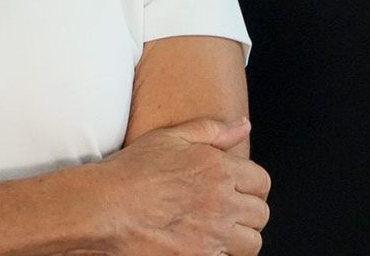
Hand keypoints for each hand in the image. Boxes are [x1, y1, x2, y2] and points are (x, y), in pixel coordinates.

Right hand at [92, 117, 269, 254]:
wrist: (107, 207)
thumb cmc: (133, 171)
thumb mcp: (169, 137)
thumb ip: (211, 130)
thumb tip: (243, 126)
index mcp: (217, 169)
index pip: (261, 181)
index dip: (251, 184)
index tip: (237, 186)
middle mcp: (222, 202)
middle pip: (260, 214)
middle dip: (247, 210)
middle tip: (225, 208)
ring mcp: (214, 235)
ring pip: (252, 243)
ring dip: (239, 236)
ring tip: (217, 228)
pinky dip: (220, 253)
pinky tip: (201, 242)